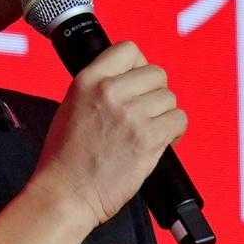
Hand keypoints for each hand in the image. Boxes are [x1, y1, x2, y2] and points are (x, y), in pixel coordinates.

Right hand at [32, 38, 187, 233]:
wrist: (65, 193)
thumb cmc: (65, 158)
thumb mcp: (72, 106)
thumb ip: (100, 88)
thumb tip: (130, 80)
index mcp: (88, 80)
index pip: (129, 50)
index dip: (139, 67)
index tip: (137, 84)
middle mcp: (110, 92)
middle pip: (157, 74)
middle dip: (154, 95)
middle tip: (144, 115)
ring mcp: (130, 115)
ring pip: (170, 99)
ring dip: (164, 115)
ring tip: (148, 132)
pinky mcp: (147, 138)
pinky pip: (178, 120)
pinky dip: (174, 132)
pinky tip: (159, 142)